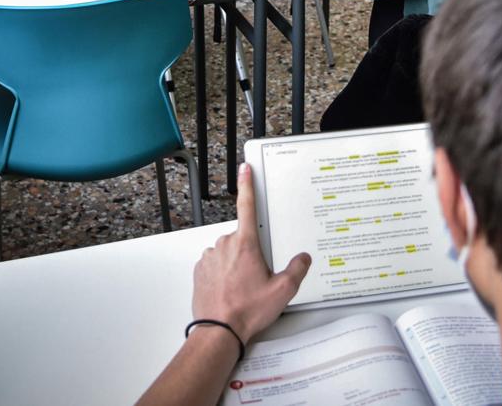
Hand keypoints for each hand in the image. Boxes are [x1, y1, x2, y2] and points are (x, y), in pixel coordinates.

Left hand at [191, 163, 310, 343]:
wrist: (218, 332)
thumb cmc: (246, 312)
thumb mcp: (282, 292)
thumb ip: (297, 270)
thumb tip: (302, 258)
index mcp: (245, 244)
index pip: (247, 206)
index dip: (247, 185)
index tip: (246, 169)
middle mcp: (224, 245)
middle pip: (243, 239)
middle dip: (252, 254)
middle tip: (257, 278)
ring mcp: (209, 257)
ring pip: (228, 253)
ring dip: (236, 265)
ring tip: (243, 289)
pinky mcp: (200, 270)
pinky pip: (216, 265)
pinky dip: (223, 274)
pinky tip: (230, 290)